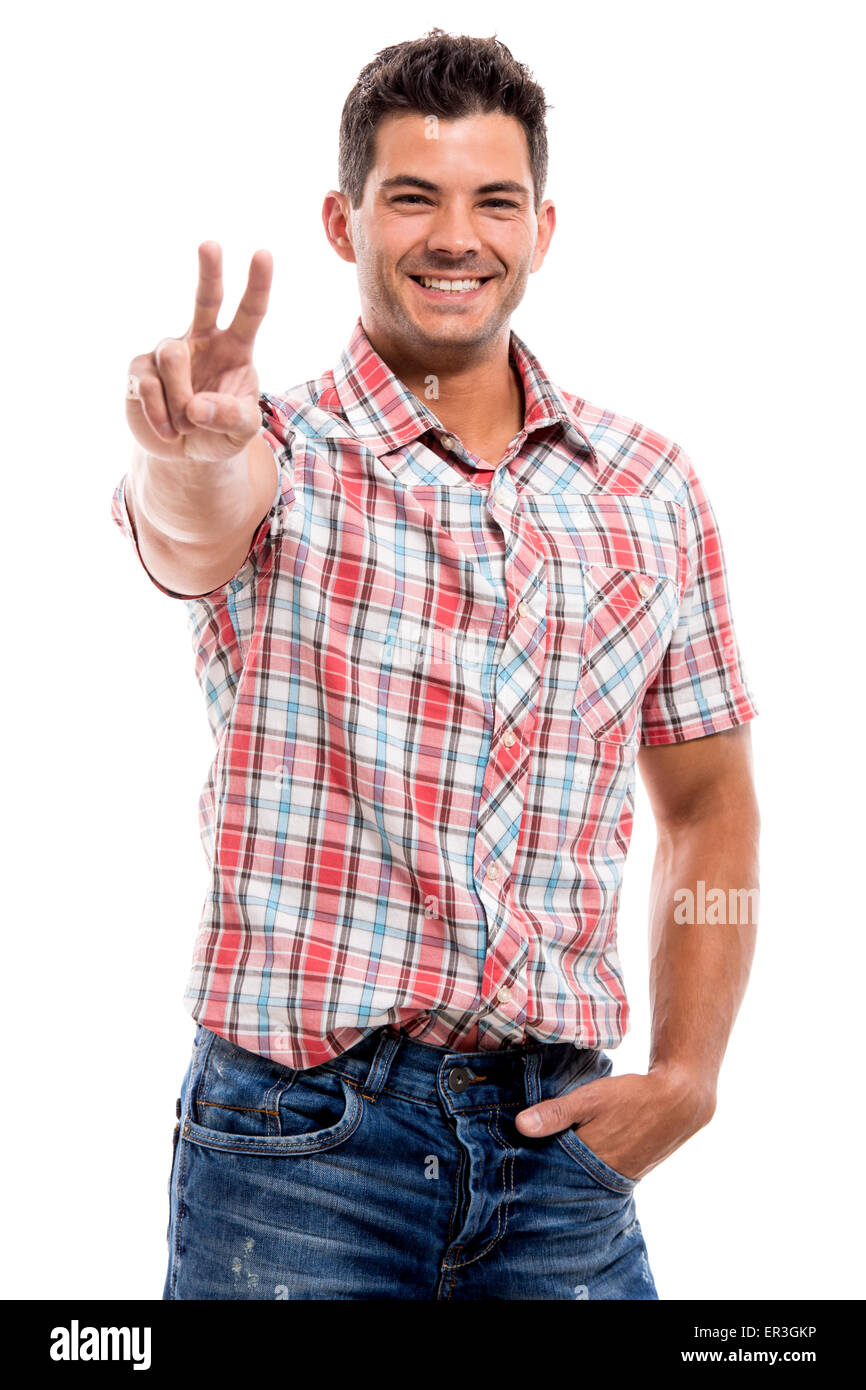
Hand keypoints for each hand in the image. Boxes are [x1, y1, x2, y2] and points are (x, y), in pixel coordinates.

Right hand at [125, 240, 272, 463]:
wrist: (184, 455)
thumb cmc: (221, 433)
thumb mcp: (241, 432)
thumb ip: (232, 417)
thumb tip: (197, 405)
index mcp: (235, 349)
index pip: (250, 313)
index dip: (257, 285)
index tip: (263, 254)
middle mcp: (202, 341)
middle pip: (205, 299)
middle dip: (209, 271)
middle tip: (210, 244)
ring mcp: (168, 352)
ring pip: (172, 357)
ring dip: (181, 400)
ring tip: (187, 425)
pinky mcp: (139, 370)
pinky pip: (148, 384)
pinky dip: (161, 414)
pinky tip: (170, 430)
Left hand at [514, 1063, 716, 1181]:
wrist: (679, 1102)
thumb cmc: (633, 1097)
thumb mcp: (591, 1098)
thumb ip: (557, 1113)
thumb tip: (520, 1126)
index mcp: (590, 1160)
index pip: (549, 1171)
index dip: (531, 1162)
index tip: (512, 1155)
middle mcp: (603, 1177)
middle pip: (564, 1177)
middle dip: (546, 1168)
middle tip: (524, 1156)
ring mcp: (618, 1177)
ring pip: (581, 1177)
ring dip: (565, 1167)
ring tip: (546, 1154)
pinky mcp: (628, 1173)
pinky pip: (598, 1174)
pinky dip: (585, 1167)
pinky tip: (576, 1154)